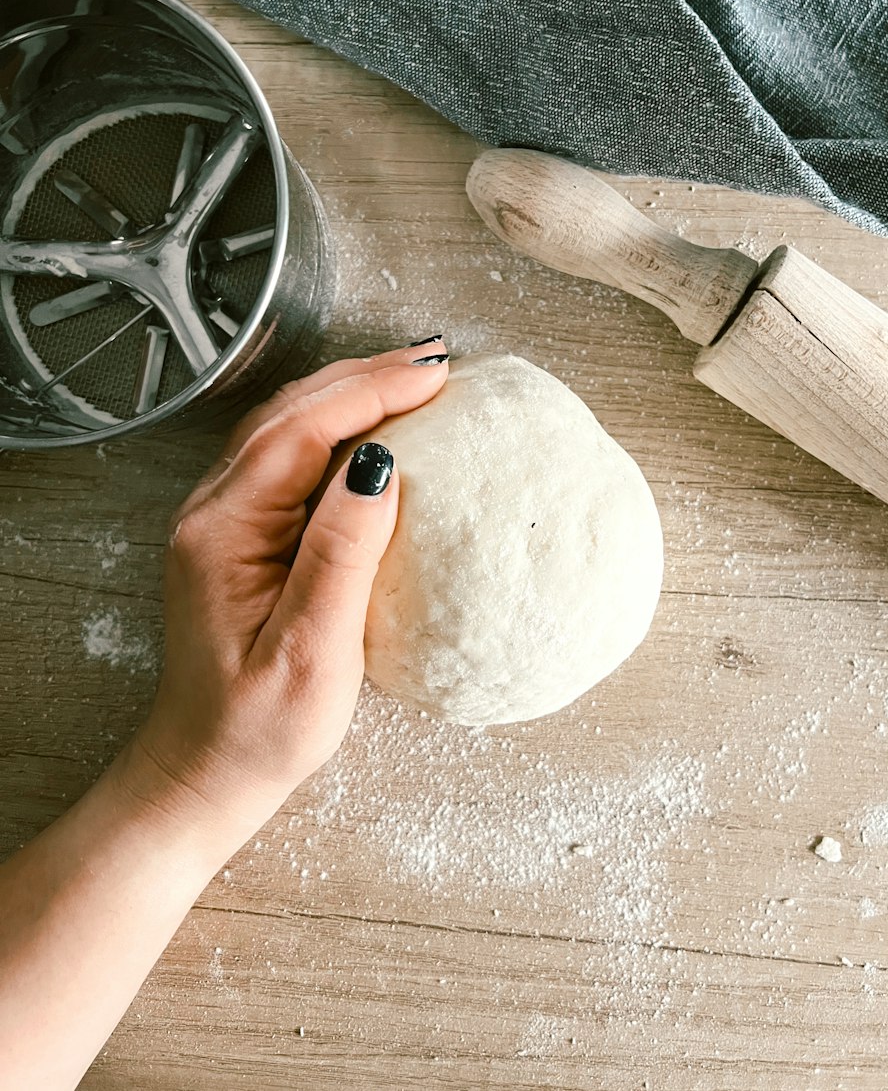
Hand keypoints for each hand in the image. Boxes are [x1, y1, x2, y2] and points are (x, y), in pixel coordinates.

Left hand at [117, 340, 448, 845]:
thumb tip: (379, 464)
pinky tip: (374, 429)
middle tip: (437, 361)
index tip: (435, 375)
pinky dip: (336, 425)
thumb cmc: (257, 728)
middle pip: (291, 411)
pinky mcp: (241, 535)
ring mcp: (222, 520)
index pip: (303, 430)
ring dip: (351, 392)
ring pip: (288, 425)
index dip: (372, 392)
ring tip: (414, 377)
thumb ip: (341, 553)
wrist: (205, 772)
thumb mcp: (312, 651)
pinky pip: (290, 455)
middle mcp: (213, 511)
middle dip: (365, 375)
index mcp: (224, 531)